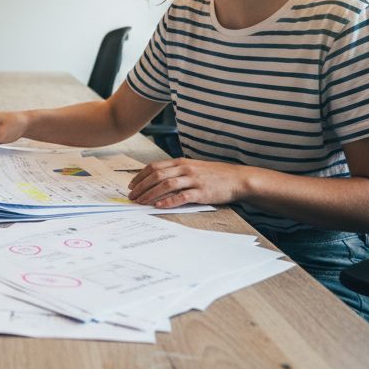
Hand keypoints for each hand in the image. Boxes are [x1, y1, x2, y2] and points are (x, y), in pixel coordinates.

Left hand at [128, 158, 250, 207]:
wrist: (237, 179)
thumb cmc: (214, 175)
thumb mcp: (194, 168)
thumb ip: (177, 172)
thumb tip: (158, 181)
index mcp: (181, 162)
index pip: (155, 166)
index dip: (140, 176)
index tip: (131, 185)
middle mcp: (185, 169)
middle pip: (157, 175)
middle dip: (141, 186)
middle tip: (132, 197)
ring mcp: (193, 180)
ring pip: (166, 185)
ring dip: (150, 194)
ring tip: (140, 202)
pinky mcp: (202, 192)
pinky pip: (181, 196)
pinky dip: (168, 201)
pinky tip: (159, 206)